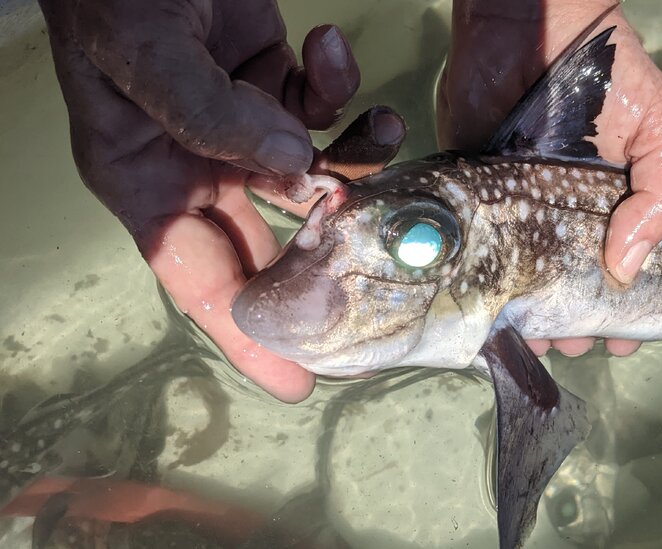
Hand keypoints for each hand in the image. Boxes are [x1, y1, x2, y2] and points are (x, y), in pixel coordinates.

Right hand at [39, 0, 403, 401]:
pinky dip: (338, 87)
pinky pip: (321, 108)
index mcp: (147, 181)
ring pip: (315, 172)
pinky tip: (327, 46)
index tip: (298, 380)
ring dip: (355, 156)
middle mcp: (196, 166)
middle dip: (331, 266)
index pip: (198, 278)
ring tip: (380, 127)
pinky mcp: (274, 83)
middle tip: (392, 293)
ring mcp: (240, 126)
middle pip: (271, 241)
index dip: (247, 334)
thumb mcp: (144, 54)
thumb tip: (290, 165)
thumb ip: (212, 113)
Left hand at [437, 1, 661, 357]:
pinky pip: (479, 252)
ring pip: (524, 282)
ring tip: (533, 338)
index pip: (624, 273)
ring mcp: (520, 211)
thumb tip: (625, 269)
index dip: (625, 312)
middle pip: (572, 287)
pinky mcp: (476, 197)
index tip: (617, 340)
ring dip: (531, 316)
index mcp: (615, 209)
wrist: (532, 27)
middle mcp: (568, 218)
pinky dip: (482, 288)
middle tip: (571, 341)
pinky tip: (489, 315)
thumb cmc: (611, 79)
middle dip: (575, 324)